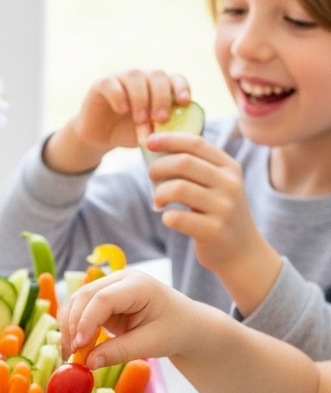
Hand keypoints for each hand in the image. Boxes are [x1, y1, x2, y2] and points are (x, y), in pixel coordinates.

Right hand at [44, 70, 190, 174]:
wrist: (102, 138)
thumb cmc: (131, 133)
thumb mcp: (152, 134)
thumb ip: (166, 130)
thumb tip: (185, 136)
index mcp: (159, 86)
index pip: (175, 78)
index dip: (181, 87)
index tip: (184, 102)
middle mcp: (143, 77)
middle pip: (157, 75)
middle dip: (161, 97)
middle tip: (161, 119)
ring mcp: (122, 78)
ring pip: (135, 76)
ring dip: (141, 98)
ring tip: (141, 120)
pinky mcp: (102, 85)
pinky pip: (111, 83)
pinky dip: (118, 96)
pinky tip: (122, 110)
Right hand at [59, 269, 197, 367]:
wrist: (184, 324)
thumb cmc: (175, 330)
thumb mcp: (152, 344)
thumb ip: (119, 352)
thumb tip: (88, 362)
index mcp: (138, 285)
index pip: (104, 299)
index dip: (87, 321)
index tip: (79, 347)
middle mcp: (121, 280)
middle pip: (85, 296)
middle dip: (73, 325)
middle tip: (71, 355)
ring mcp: (110, 286)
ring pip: (78, 301)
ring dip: (69, 326)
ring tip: (71, 354)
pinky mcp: (103, 298)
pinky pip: (80, 309)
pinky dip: (73, 326)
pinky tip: (75, 346)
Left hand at [146, 132, 281, 313]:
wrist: (242, 253)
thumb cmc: (219, 215)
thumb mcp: (218, 186)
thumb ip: (197, 169)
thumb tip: (158, 150)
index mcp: (229, 167)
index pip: (196, 144)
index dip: (170, 139)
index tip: (149, 142)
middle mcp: (230, 184)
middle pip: (184, 163)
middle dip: (159, 167)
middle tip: (150, 176)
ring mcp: (224, 208)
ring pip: (178, 188)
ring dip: (159, 193)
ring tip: (157, 202)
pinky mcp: (214, 231)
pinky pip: (179, 218)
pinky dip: (167, 217)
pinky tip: (168, 219)